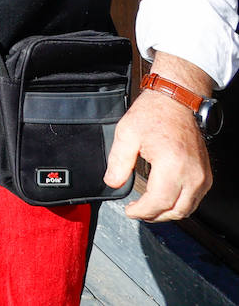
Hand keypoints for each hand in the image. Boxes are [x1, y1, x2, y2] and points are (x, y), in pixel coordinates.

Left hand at [104, 53, 213, 220]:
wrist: (176, 102)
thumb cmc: (153, 114)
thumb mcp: (126, 134)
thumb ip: (117, 161)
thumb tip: (112, 182)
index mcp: (173, 165)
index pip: (159, 202)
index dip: (142, 211)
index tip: (129, 210)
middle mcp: (192, 174)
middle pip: (175, 211)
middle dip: (153, 216)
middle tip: (136, 211)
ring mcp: (202, 176)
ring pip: (187, 209)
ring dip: (166, 213)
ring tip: (147, 208)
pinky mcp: (205, 175)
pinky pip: (194, 200)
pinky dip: (178, 204)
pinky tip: (162, 199)